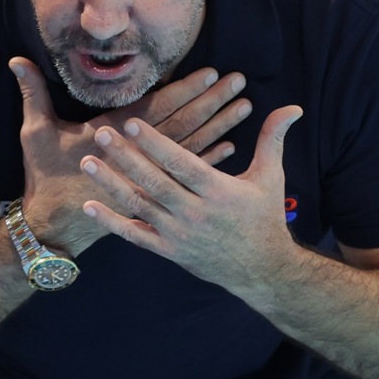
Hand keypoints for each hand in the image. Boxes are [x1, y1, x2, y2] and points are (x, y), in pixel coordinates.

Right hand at [8, 56, 252, 254]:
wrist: (53, 227)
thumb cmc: (46, 177)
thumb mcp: (35, 132)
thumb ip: (32, 93)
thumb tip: (15, 60)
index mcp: (114, 134)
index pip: (159, 107)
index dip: (187, 89)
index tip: (213, 73)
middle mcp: (138, 155)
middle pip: (184, 123)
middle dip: (212, 101)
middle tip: (239, 83)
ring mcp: (148, 176)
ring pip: (192, 146)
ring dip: (220, 125)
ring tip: (244, 108)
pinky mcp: (154, 192)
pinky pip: (188, 174)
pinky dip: (210, 158)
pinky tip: (231, 146)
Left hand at [78, 105, 302, 290]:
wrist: (264, 271)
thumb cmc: (264, 218)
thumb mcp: (270, 177)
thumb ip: (273, 139)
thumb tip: (292, 107)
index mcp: (218, 191)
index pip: (181, 163)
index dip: (156, 144)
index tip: (133, 124)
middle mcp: (195, 213)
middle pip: (154, 182)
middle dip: (125, 157)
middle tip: (101, 133)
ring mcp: (179, 234)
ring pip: (139, 206)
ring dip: (111, 184)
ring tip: (87, 162)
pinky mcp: (169, 251)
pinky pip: (135, 236)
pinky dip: (111, 222)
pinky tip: (89, 205)